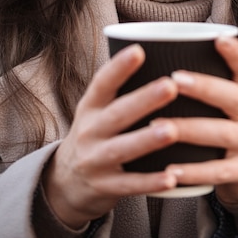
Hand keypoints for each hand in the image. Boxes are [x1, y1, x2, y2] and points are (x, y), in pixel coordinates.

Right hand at [42, 44, 180, 228]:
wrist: (65, 183)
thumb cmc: (95, 134)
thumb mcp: (97, 110)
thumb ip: (121, 89)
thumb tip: (163, 52)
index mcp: (90, 107)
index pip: (102, 83)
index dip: (119, 67)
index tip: (139, 50)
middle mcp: (89, 131)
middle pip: (117, 113)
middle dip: (144, 100)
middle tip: (170, 86)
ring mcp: (95, 160)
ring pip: (123, 148)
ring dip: (148, 139)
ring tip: (172, 130)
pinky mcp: (105, 187)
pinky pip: (130, 185)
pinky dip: (150, 183)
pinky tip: (172, 178)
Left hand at [161, 36, 237, 204]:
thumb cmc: (219, 129)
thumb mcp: (218, 106)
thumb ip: (197, 87)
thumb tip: (152, 54)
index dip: (235, 54)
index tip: (218, 39)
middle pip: (233, 96)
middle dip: (205, 87)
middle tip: (174, 79)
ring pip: (224, 133)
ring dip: (190, 129)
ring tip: (157, 126)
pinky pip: (219, 171)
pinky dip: (194, 171)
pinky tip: (170, 171)